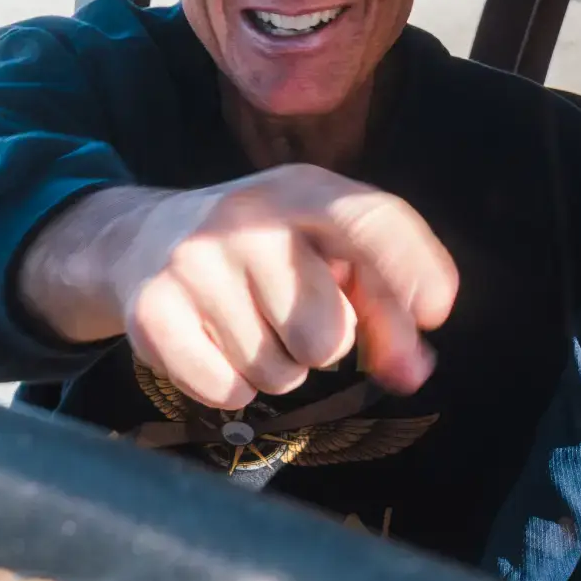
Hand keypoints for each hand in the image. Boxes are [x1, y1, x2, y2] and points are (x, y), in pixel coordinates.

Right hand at [20, 165, 458, 410]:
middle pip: (327, 332)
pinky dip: (233, 387)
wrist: (142, 238)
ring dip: (278, 368)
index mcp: (304, 191)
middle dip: (326, 346)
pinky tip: (218, 346)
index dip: (411, 266)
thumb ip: (384, 306)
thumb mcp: (327, 250)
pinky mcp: (153, 310)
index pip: (370, 218)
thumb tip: (414, 372)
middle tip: (297, 320)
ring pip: (278, 370)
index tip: (437, 310)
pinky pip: (227, 390)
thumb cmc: (266, 252)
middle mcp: (247, 218)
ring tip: (254, 326)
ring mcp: (194, 262)